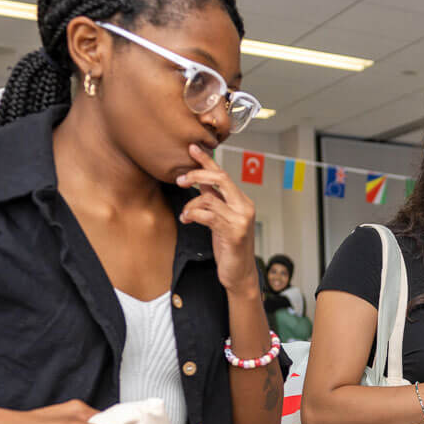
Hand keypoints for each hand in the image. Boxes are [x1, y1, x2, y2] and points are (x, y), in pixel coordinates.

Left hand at [176, 144, 256, 295]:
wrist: (240, 275)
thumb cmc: (229, 248)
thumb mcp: (220, 220)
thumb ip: (213, 201)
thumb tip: (199, 182)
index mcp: (242, 201)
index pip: (223, 174)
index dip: (207, 160)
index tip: (191, 148)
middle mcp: (244, 207)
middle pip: (220, 178)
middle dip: (196, 175)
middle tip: (179, 179)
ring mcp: (241, 219)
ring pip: (208, 198)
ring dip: (190, 205)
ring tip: (185, 215)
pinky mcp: (234, 232)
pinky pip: (207, 215)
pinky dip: (192, 215)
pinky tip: (187, 220)